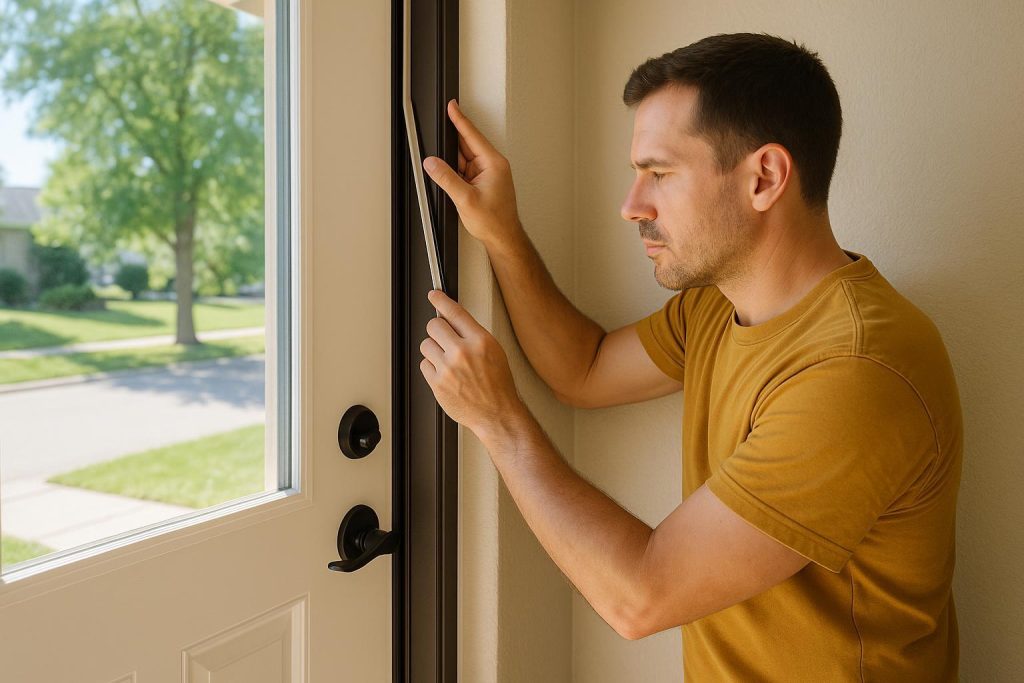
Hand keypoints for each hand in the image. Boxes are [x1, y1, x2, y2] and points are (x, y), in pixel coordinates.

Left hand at [419, 289, 524, 438]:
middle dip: (438, 330)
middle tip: (444, 339)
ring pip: (426, 344)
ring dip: (434, 350)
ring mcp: (447, 368)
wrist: (497, 414)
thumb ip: (473, 335)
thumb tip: (454, 321)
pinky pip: (424, 364)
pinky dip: (432, 368)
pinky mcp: (437, 383)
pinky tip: (445, 374)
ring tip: (448, 361)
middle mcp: (462, 352)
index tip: (434, 295)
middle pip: (434, 325)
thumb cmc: (498, 385)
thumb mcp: (495, 352)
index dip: (441, 300)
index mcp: (480, 341)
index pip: (455, 312)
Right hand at [422, 99, 520, 246]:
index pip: (472, 135)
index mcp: (493, 163)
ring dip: (453, 166)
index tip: (452, 106)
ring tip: (453, 183)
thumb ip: (446, 178)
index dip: (460, 120)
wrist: (503, 237)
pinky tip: (453, 185)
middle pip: (465, 146)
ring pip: (463, 160)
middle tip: (438, 147)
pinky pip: (464, 171)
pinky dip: (455, 175)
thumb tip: (432, 163)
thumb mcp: (466, 199)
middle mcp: (492, 165)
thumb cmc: (494, 221)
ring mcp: (486, 174)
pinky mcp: (482, 182)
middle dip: (450, 147)